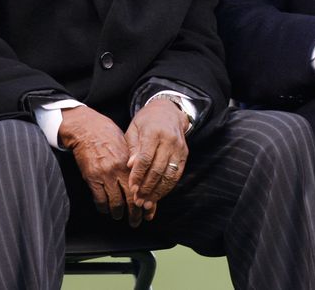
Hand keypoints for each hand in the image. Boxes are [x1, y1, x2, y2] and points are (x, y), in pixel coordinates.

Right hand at [58, 105, 138, 221]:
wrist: (87, 129)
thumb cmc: (109, 135)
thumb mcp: (126, 146)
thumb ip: (133, 164)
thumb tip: (142, 180)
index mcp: (129, 163)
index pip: (141, 188)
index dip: (145, 203)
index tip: (148, 212)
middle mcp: (118, 171)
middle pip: (131, 199)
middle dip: (134, 214)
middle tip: (136, 222)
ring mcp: (104, 175)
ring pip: (114, 202)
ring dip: (118, 213)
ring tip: (120, 216)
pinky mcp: (91, 178)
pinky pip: (99, 199)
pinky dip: (103, 207)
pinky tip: (105, 210)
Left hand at [125, 98, 189, 223]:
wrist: (168, 111)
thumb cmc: (146, 121)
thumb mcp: (134, 129)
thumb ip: (133, 148)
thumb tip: (130, 166)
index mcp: (154, 132)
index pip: (145, 158)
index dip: (138, 175)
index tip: (131, 188)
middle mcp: (169, 140)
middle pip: (158, 169)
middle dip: (147, 187)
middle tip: (138, 201)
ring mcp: (179, 147)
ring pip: (169, 174)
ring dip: (158, 191)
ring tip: (147, 203)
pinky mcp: (185, 154)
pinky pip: (177, 174)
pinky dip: (167, 187)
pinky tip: (158, 195)